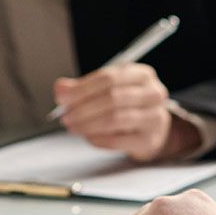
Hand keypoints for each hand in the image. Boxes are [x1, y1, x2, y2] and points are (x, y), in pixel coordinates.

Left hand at [54, 64, 194, 161]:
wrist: (151, 129)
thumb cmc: (127, 105)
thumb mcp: (108, 90)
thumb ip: (82, 88)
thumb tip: (61, 89)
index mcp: (142, 74)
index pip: (109, 78)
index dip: (82, 88)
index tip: (62, 97)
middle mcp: (153, 94)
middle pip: (113, 98)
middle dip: (83, 108)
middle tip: (65, 116)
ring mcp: (154, 117)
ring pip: (115, 119)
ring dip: (88, 124)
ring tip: (73, 127)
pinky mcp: (148, 140)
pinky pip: (118, 140)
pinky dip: (98, 139)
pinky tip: (88, 137)